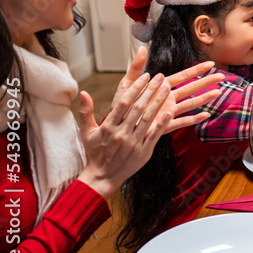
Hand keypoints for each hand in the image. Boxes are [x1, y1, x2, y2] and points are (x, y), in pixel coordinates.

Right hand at [76, 73, 172, 198]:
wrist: (102, 177)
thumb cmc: (95, 152)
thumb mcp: (86, 132)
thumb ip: (85, 112)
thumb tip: (83, 92)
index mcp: (108, 127)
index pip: (124, 103)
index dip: (136, 88)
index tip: (145, 76)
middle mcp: (121, 133)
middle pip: (138, 108)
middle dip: (150, 90)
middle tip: (161, 77)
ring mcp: (133, 143)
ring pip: (148, 119)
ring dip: (159, 102)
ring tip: (167, 88)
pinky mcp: (143, 152)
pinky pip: (154, 135)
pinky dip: (162, 123)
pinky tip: (170, 112)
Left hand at [115, 48, 222, 134]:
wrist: (116, 125)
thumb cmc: (121, 105)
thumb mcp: (127, 84)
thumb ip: (136, 68)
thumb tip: (141, 48)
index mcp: (160, 86)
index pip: (183, 76)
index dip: (197, 70)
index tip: (210, 64)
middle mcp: (167, 98)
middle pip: (192, 88)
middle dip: (207, 82)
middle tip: (222, 76)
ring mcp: (168, 112)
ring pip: (190, 103)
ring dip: (204, 98)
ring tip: (218, 93)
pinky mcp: (164, 125)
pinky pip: (182, 122)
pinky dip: (193, 119)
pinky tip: (205, 115)